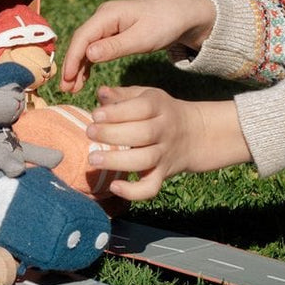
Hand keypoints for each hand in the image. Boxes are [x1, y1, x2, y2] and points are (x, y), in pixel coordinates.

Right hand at [60, 0, 215, 92]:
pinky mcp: (113, 31)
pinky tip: (85, 78)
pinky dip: (89, 63)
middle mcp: (104, 16)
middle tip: (66, 89)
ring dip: (79, 67)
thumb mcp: (142, 38)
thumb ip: (115, 47)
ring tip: (73, 88)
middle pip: (80, 42)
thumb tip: (88, 54)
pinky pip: (96, 48)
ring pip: (86, 46)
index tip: (67, 79)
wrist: (183, 14)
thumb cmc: (165, 24)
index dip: (72, 59)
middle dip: (72, 66)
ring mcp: (108, 23)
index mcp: (108, 14)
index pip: (82, 38)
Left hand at [85, 86, 250, 200]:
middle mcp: (165, 130)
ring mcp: (165, 154)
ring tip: (93, 158)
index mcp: (159, 106)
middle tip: (89, 133)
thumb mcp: (144, 96)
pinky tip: (114, 186)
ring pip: (145, 160)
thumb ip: (122, 95)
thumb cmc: (157, 112)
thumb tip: (101, 92)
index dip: (117, 112)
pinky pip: (151, 187)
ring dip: (117, 161)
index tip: (96, 115)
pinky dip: (133, 192)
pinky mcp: (162, 174)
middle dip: (113, 134)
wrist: (194, 134)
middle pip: (142, 134)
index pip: (141, 108)